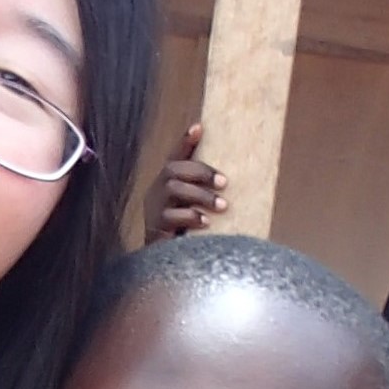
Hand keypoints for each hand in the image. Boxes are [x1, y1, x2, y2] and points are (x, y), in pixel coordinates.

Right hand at [147, 124, 226, 242]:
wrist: (163, 260)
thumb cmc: (185, 229)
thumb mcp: (194, 207)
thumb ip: (206, 192)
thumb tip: (235, 181)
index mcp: (167, 182)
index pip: (175, 156)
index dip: (184, 141)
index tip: (199, 127)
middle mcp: (156, 191)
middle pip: (173, 170)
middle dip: (201, 173)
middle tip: (225, 183)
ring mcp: (153, 208)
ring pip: (173, 190)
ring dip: (201, 195)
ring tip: (223, 206)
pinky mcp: (154, 227)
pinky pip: (170, 217)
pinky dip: (191, 217)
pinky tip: (206, 223)